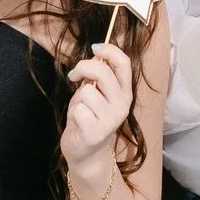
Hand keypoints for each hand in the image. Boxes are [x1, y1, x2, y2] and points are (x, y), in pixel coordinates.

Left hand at [60, 41, 134, 182]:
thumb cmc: (89, 117)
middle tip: (75, 75)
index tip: (94, 48)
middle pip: (103, 73)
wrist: (86, 152)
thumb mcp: (96, 92)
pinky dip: (74, 112)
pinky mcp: (95, 132)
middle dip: (84, 68)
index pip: (124, 64)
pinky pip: (78, 109)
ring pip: (87, 92)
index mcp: (125, 93)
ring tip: (81, 108)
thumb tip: (97, 52)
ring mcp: (110, 120)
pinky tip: (78, 122)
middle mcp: (122, 105)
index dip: (109, 50)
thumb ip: (98, 75)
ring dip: (78, 97)